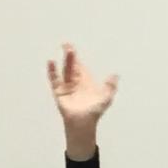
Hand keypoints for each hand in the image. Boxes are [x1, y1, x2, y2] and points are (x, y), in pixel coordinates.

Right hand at [46, 43, 118, 158]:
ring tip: (66, 50)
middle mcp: (74, 82)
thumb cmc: (94, 112)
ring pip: (65, 70)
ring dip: (66, 61)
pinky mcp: (59, 93)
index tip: (72, 48)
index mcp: (84, 81)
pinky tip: (51, 62)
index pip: (80, 66)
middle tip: (67, 45)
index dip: (77, 58)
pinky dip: (52, 72)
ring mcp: (66, 87)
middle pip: (72, 66)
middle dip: (70, 56)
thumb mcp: (106, 98)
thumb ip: (111, 86)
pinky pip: (55, 80)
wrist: (84, 123)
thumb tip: (116, 74)